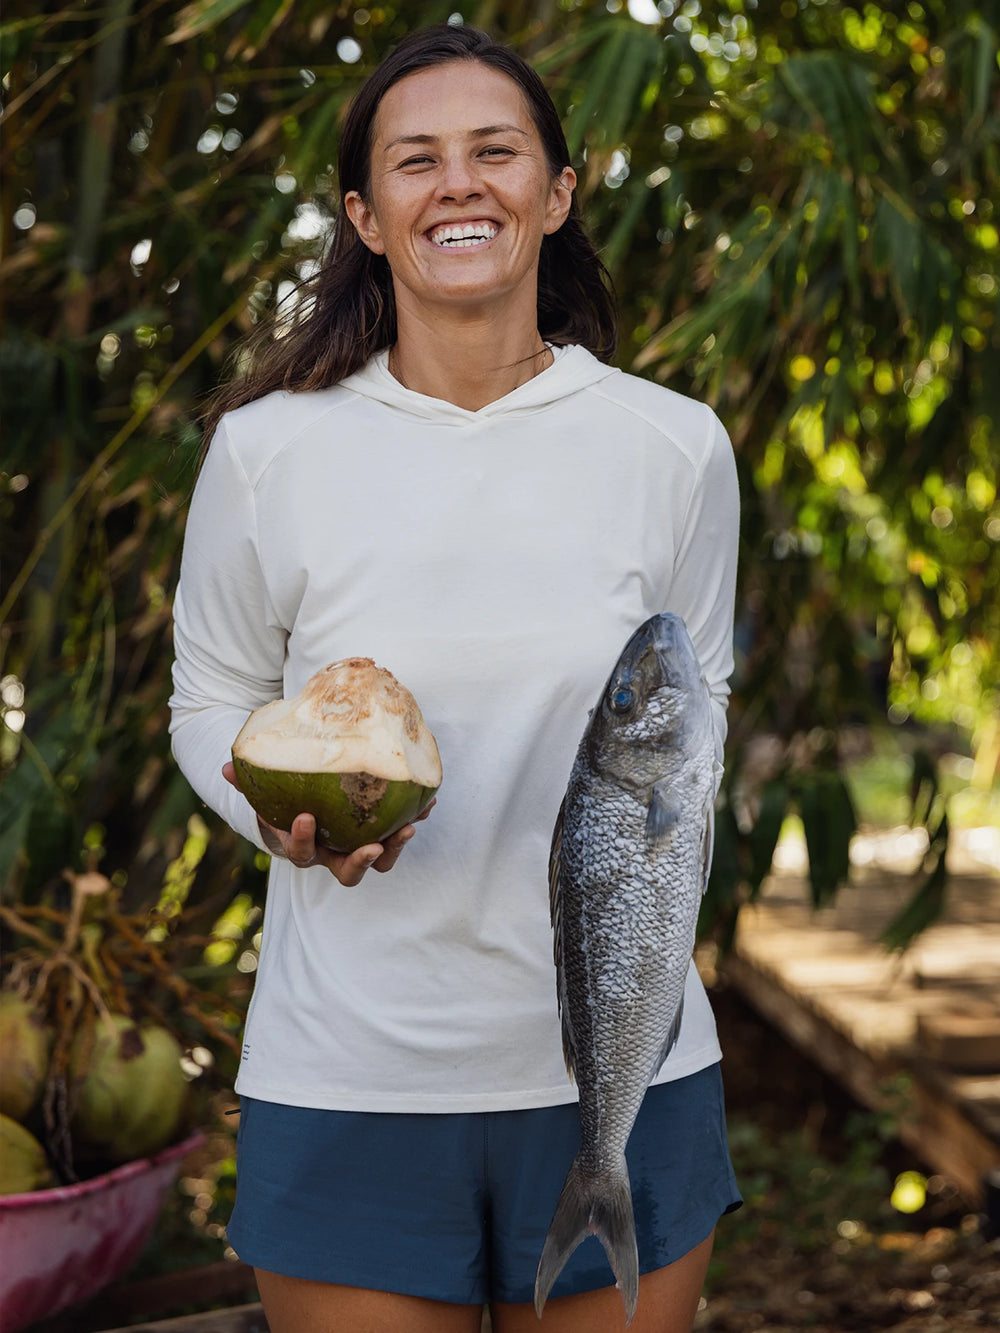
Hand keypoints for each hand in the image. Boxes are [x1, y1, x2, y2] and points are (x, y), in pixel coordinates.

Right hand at [223, 762, 433, 886]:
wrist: (305, 810)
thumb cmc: (284, 801)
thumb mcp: (265, 793)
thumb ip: (248, 784)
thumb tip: (227, 769)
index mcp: (305, 847)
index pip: (302, 853)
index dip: (302, 840)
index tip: (305, 817)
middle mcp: (334, 855)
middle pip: (348, 873)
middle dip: (361, 862)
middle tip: (372, 847)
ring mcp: (359, 849)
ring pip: (380, 861)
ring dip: (396, 847)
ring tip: (410, 827)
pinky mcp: (382, 835)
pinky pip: (399, 833)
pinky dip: (414, 819)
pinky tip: (428, 802)